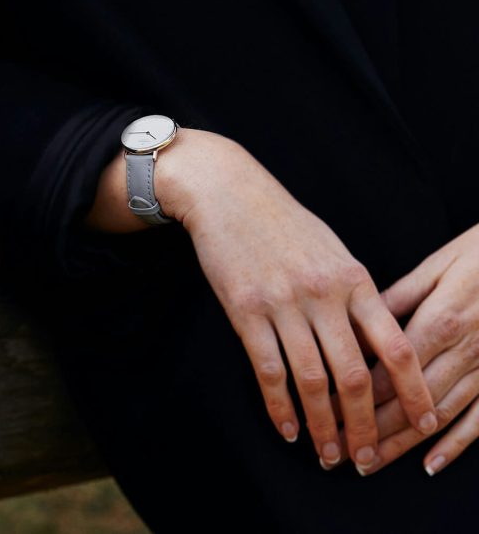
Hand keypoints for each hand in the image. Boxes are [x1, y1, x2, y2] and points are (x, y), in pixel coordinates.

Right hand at [87, 128, 436, 471]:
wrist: (228, 193)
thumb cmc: (282, 221)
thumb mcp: (332, 249)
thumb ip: (353, 292)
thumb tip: (373, 338)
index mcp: (353, 279)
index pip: (395, 345)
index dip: (413, 389)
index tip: (424, 421)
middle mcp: (323, 294)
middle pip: (355, 375)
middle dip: (364, 424)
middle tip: (366, 458)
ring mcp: (283, 303)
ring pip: (312, 380)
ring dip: (323, 425)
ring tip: (328, 454)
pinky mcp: (245, 310)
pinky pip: (268, 369)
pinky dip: (279, 406)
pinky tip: (288, 429)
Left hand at [333, 224, 478, 475]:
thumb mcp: (435, 267)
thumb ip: (394, 299)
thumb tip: (351, 321)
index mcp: (438, 322)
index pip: (385, 373)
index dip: (350, 399)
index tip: (321, 416)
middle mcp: (464, 352)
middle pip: (406, 403)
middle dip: (367, 431)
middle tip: (335, 452)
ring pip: (438, 417)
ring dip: (401, 444)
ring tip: (368, 464)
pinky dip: (456, 445)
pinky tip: (430, 464)